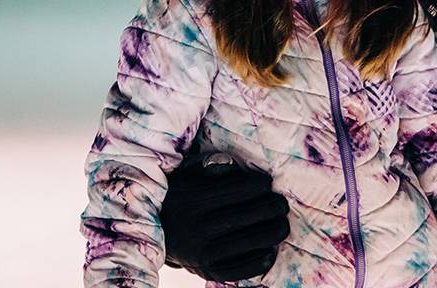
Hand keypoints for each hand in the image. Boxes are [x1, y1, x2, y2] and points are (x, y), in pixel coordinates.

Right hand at [159, 153, 289, 280]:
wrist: (154, 231)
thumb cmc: (177, 198)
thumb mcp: (185, 178)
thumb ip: (208, 169)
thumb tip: (234, 164)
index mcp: (191, 202)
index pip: (231, 192)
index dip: (255, 186)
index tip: (268, 182)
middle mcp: (195, 229)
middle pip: (241, 218)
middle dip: (268, 210)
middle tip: (282, 204)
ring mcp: (200, 253)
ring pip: (243, 244)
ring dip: (270, 234)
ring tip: (282, 225)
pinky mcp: (205, 271)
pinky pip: (236, 270)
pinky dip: (257, 262)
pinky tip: (270, 251)